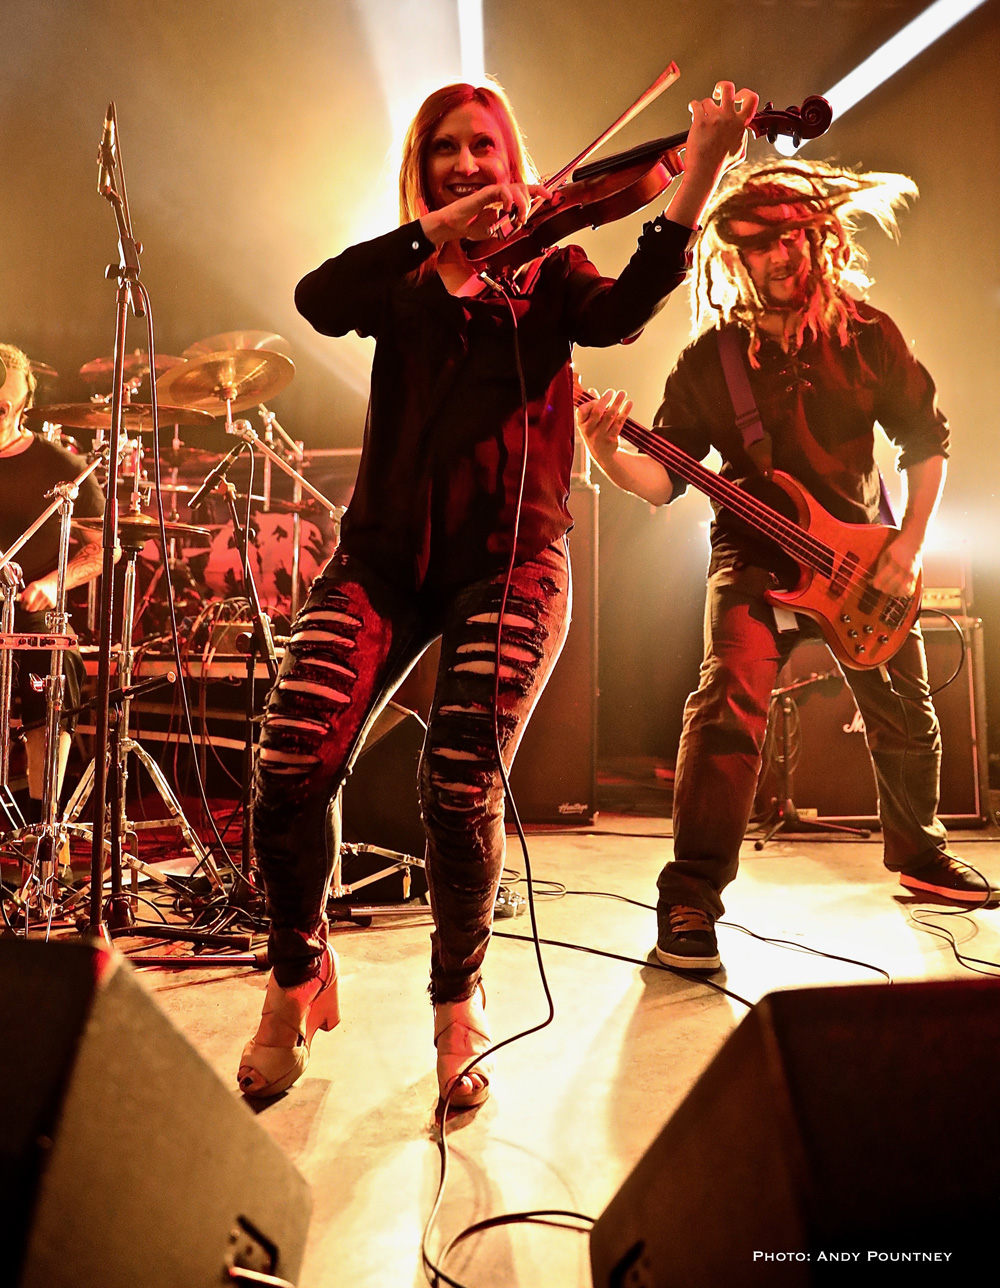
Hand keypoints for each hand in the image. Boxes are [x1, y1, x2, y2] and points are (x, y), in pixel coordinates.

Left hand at [20, 574, 57, 612]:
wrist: (53, 583)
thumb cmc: (42, 585)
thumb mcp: (32, 586)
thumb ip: (24, 593)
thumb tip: (19, 599)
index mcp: (36, 587)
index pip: (28, 601)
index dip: (24, 605)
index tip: (23, 607)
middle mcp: (42, 593)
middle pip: (33, 607)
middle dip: (29, 608)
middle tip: (29, 607)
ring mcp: (48, 598)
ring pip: (38, 609)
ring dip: (36, 607)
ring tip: (38, 601)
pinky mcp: (52, 603)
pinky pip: (44, 609)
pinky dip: (43, 607)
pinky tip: (43, 602)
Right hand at [420, 182, 551, 245]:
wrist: (453, 226)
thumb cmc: (469, 226)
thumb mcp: (493, 230)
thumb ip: (505, 227)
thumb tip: (515, 228)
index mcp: (503, 200)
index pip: (524, 191)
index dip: (538, 191)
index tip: (549, 196)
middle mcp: (500, 193)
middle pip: (524, 188)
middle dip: (529, 204)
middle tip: (522, 219)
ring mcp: (493, 192)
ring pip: (516, 188)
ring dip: (521, 204)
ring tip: (517, 217)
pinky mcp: (485, 193)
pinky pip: (502, 190)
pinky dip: (508, 198)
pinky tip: (506, 209)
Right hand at [576, 388, 632, 464]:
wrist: (603, 455)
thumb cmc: (596, 434)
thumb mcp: (589, 422)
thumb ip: (591, 406)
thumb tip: (591, 391)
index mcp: (582, 425)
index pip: (582, 411)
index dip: (591, 402)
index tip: (599, 396)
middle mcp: (589, 431)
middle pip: (597, 411)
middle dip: (605, 399)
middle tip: (612, 391)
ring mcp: (600, 436)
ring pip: (610, 416)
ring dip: (617, 403)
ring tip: (622, 393)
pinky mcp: (611, 439)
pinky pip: (619, 423)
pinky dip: (625, 411)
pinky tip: (629, 404)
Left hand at [684, 81, 758, 179]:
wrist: (704, 173)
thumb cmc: (720, 165)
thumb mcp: (740, 153)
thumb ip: (743, 138)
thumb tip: (743, 130)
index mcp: (741, 124)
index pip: (752, 99)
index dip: (745, 93)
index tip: (738, 96)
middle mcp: (729, 118)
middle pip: (728, 87)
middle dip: (721, 87)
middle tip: (717, 95)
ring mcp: (714, 118)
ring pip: (708, 100)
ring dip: (704, 108)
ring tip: (702, 118)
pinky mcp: (700, 121)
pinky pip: (695, 105)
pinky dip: (693, 107)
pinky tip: (693, 112)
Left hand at [872, 534, 921, 597]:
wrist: (913, 543)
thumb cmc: (896, 549)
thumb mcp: (884, 555)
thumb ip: (879, 569)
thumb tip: (871, 582)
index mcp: (895, 563)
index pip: (881, 581)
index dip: (874, 584)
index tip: (872, 581)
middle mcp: (904, 570)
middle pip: (889, 588)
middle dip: (881, 587)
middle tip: (880, 583)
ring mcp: (912, 575)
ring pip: (899, 592)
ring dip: (891, 592)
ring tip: (888, 587)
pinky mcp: (916, 578)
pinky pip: (909, 592)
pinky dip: (902, 593)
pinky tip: (897, 588)